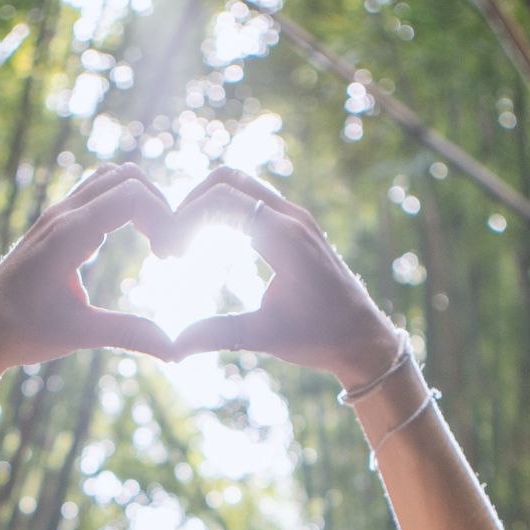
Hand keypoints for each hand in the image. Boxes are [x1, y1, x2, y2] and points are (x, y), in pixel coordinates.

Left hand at [0, 163, 175, 371]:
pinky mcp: (56, 223)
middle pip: (126, 177)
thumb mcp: (78, 335)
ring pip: (111, 178)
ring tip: (156, 243)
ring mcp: (57, 215)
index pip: (131, 195)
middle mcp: (62, 215)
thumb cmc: (22, 332)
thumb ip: (127, 333)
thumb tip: (174, 349)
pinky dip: (125, 205)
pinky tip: (133, 242)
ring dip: (142, 201)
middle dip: (159, 206)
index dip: (163, 218)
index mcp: (68, 235)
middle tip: (170, 250)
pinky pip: (97, 194)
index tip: (171, 258)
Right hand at [168, 167, 400, 386]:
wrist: (362, 336)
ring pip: (240, 184)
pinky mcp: (295, 224)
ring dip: (205, 204)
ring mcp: (295, 217)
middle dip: (189, 205)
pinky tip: (206, 242)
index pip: (222, 202)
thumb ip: (219, 334)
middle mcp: (292, 217)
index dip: (184, 220)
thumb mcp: (266, 338)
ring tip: (183, 243)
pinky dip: (223, 210)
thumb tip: (172, 348)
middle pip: (228, 180)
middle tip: (169, 247)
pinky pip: (252, 200)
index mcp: (286, 239)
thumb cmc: (321, 337)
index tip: (167, 255)